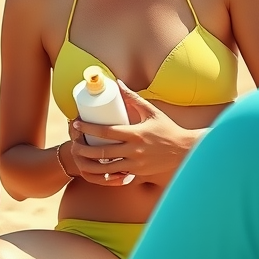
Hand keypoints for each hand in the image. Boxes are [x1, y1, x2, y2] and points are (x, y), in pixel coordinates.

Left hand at [70, 80, 195, 185]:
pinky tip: (96, 169)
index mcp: (136, 134)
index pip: (106, 131)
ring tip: (80, 157)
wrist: (186, 150)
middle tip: (73, 142)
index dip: (88, 128)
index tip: (77, 124)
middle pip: (102, 152)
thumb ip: (133, 98)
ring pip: (107, 167)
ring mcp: (136, 165)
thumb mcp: (151, 112)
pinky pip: (118, 175)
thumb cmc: (168, 129)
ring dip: (91, 163)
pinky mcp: (139, 173)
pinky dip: (106, 173)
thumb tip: (117, 82)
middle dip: (84, 148)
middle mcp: (134, 151)